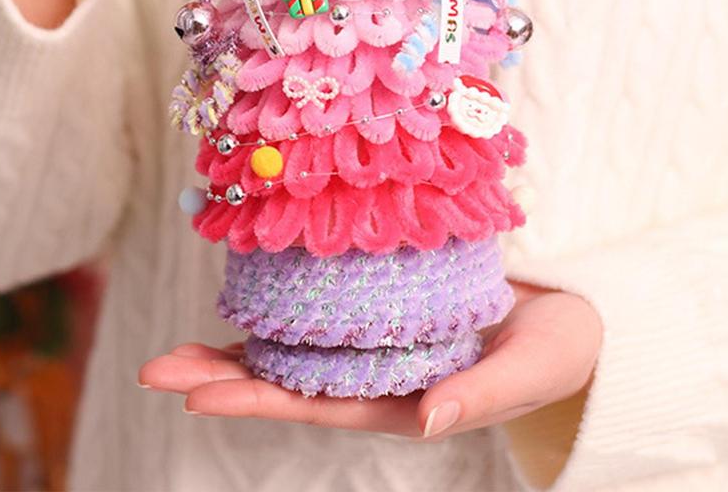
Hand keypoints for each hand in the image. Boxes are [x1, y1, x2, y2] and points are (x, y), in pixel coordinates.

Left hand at [138, 281, 601, 439]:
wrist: (574, 316)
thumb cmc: (557, 350)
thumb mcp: (526, 373)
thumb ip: (478, 397)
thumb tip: (425, 422)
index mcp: (404, 402)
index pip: (315, 406)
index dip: (255, 400)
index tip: (196, 397)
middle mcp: (376, 379)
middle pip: (285, 383)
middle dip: (220, 378)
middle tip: (154, 370)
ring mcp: (372, 347)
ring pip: (290, 352)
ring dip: (232, 351)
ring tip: (172, 352)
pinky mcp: (378, 312)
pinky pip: (316, 314)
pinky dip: (273, 313)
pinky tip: (236, 306)